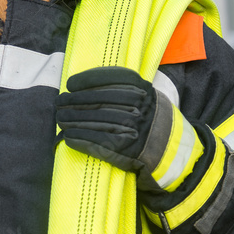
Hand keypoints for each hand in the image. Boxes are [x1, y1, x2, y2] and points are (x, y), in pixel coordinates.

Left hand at [55, 66, 200, 190]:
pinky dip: (78, 139)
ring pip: (92, 121)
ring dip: (71, 121)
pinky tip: (68, 137)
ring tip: (60, 119)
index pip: (108, 79)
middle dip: (72, 102)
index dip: (85, 80)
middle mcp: (136, 108)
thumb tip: (88, 85)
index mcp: (142, 91)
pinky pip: (95, 142)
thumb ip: (125, 88)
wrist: (175, 154)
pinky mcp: (125, 150)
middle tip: (59, 103)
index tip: (70, 84)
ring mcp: (130, 129)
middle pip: (95, 101)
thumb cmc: (155, 121)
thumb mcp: (148, 96)